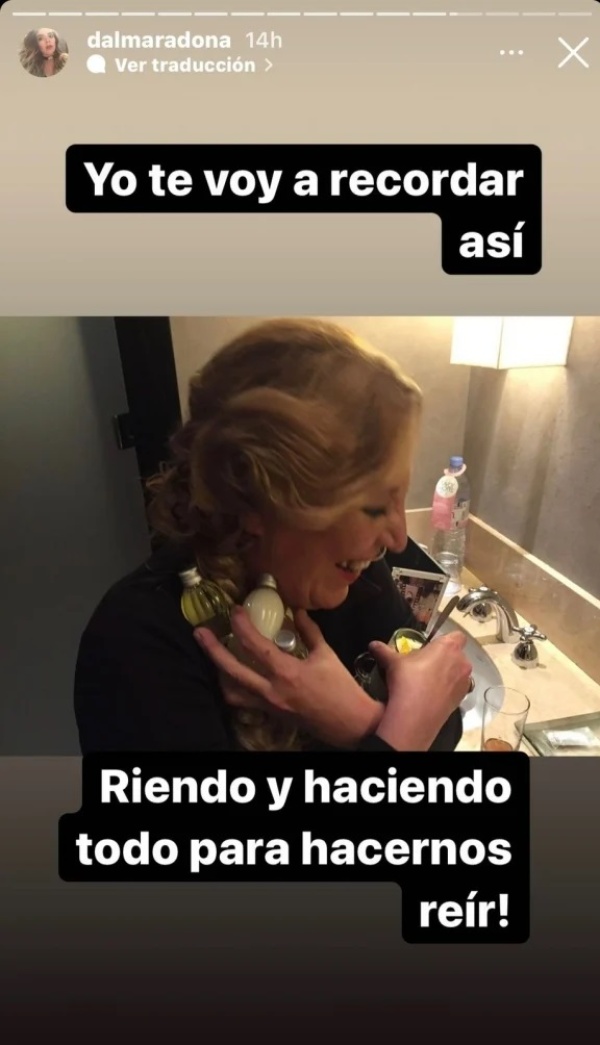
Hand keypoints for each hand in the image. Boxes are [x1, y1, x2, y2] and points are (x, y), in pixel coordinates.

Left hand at [194, 606, 383, 747]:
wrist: (350, 723)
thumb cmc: (341, 688)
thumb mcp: (326, 655)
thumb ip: (309, 632)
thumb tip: (296, 611)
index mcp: (287, 673)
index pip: (255, 646)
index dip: (241, 626)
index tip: (234, 610)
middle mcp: (271, 691)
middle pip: (231, 671)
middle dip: (212, 650)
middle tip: (199, 633)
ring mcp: (268, 705)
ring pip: (231, 691)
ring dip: (219, 672)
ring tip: (213, 655)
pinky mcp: (270, 714)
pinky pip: (243, 701)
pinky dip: (234, 687)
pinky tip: (233, 675)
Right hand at [369, 631, 472, 750]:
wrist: (415, 716)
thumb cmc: (407, 681)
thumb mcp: (393, 662)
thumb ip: (384, 650)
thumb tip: (373, 644)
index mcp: (448, 646)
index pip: (457, 635)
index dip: (446, 640)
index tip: (432, 646)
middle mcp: (461, 662)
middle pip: (457, 655)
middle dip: (445, 658)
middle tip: (426, 664)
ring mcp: (464, 682)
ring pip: (458, 673)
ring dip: (448, 674)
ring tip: (428, 682)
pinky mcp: (461, 699)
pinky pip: (456, 689)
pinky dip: (448, 690)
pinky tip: (431, 696)